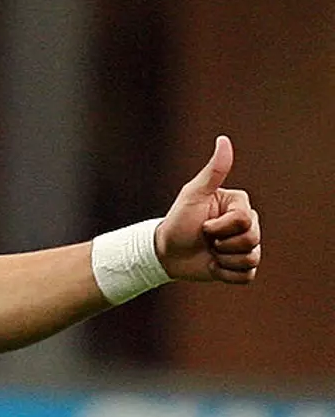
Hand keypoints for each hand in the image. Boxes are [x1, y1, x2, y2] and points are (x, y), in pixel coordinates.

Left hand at [155, 135, 261, 283]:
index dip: (219, 228)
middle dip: (222, 244)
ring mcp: (245, 247)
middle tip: (206, 240)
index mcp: (240, 206)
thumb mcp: (193, 194)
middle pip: (252, 240)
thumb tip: (223, 139)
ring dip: (223, 260)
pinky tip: (213, 266)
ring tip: (210, 253)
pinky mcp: (240, 268)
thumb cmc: (177, 221)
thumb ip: (213, 171)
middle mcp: (248, 225)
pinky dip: (226, 275)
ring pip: (251, 259)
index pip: (244, 221)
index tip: (203, 225)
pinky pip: (246, 277)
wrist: (164, 252)